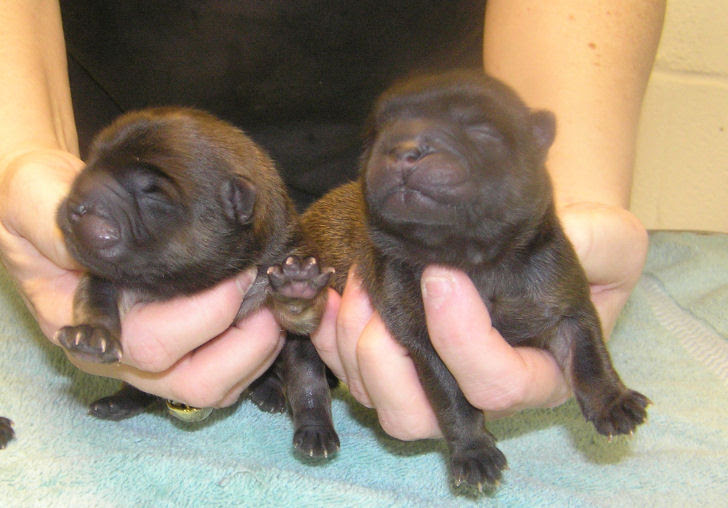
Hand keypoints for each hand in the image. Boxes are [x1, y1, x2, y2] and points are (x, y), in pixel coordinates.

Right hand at [0, 149, 282, 407]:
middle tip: (270, 289)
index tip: (239, 270)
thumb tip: (101, 237)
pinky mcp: (178, 351)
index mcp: (86, 326)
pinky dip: (257, 350)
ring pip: (217, 387)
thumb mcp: (32, 196)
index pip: (152, 344)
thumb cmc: (42, 203)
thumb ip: (52, 217)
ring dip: (259, 351)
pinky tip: (266, 307)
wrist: (54, 210)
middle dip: (250, 340)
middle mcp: (122, 354)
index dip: (208, 313)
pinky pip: (226, 375)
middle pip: (197, 382)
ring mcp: (152, 359)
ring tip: (275, 300)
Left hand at [311, 202, 647, 438]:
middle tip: (382, 288)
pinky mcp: (393, 360)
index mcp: (537, 375)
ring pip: (378, 400)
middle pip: (424, 416)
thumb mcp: (608, 241)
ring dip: (355, 345)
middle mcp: (477, 391)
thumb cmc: (574, 247)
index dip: (463, 339)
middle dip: (393, 358)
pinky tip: (327, 296)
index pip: (499, 386)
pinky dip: (328, 338)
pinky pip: (346, 370)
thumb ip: (603, 246)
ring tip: (357, 284)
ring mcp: (431, 380)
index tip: (440, 272)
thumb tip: (569, 246)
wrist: (528, 240)